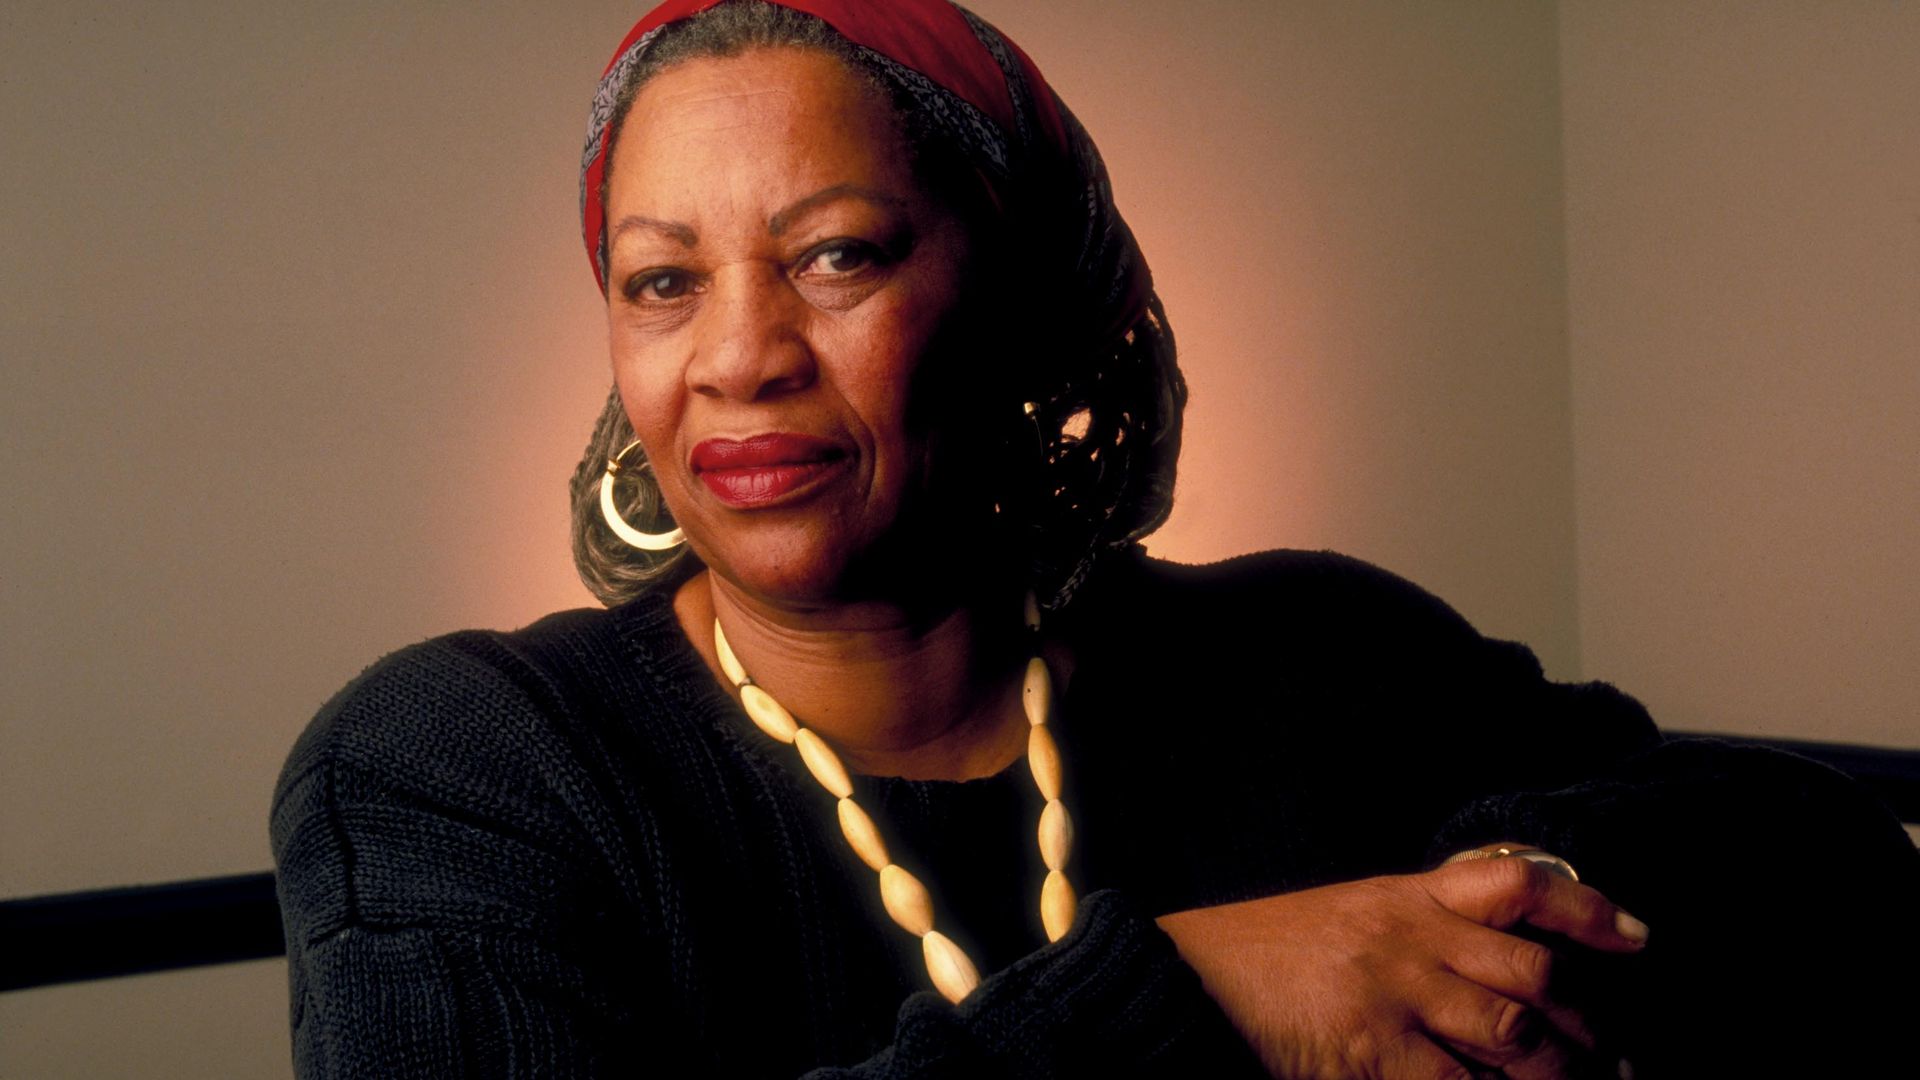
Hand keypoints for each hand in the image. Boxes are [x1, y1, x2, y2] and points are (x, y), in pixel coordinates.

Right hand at [1156, 858, 1647, 1078]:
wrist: (1190, 977)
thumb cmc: (1268, 955)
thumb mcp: (1349, 915)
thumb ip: (1417, 928)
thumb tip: (1496, 967)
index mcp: (1406, 896)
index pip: (1514, 884)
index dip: (1584, 909)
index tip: (1636, 935)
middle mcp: (1410, 937)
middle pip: (1532, 969)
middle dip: (1587, 1022)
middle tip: (1620, 1060)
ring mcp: (1394, 993)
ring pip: (1514, 1033)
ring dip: (1558, 1074)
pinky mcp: (1371, 1049)